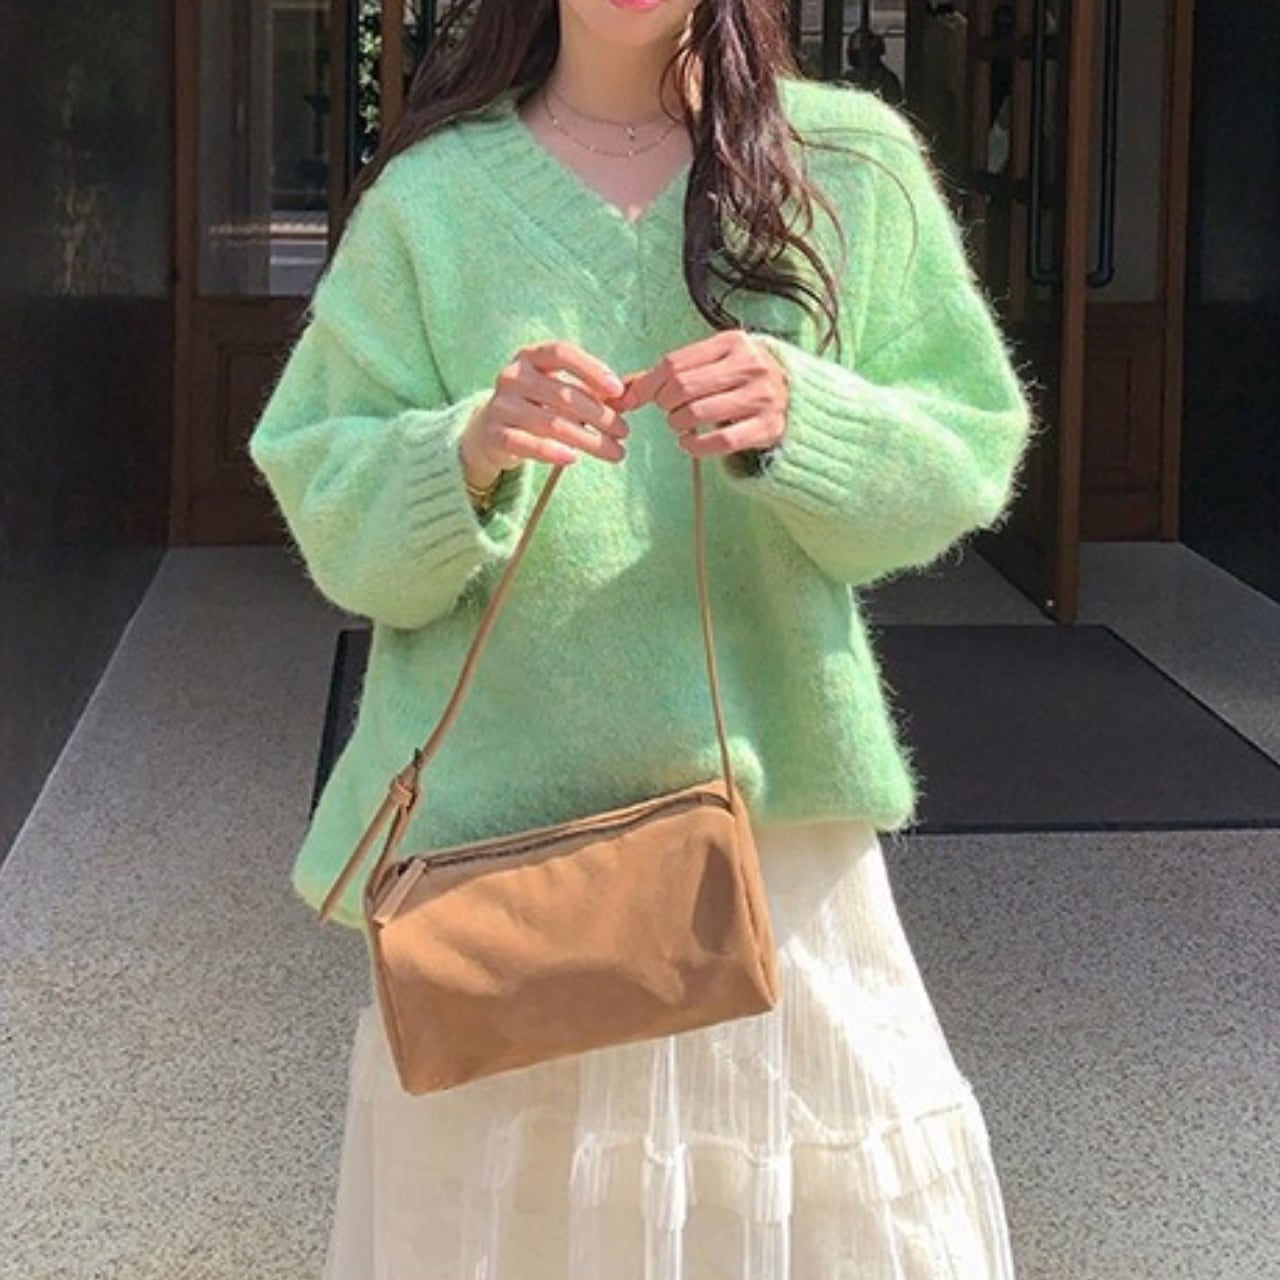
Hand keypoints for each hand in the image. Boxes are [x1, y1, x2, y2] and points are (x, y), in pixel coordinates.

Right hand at [459, 340, 632, 486]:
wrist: (489, 432)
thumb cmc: (535, 406)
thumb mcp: (555, 389)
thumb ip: (584, 390)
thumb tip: (623, 400)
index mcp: (530, 356)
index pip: (562, 353)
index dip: (592, 369)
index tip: (618, 391)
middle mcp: (512, 376)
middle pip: (563, 394)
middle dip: (600, 415)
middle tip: (624, 431)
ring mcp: (501, 405)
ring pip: (552, 423)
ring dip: (589, 439)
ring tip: (615, 452)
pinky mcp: (495, 435)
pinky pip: (528, 444)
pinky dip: (552, 452)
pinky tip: (574, 459)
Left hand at [609, 329, 788, 459]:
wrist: (798, 399)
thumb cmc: (741, 379)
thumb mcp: (713, 364)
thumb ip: (670, 373)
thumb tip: (621, 389)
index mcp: (733, 342)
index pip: (674, 363)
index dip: (648, 385)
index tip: (633, 400)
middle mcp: (750, 366)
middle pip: (682, 388)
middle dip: (665, 404)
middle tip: (669, 411)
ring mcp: (762, 397)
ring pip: (697, 414)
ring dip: (678, 425)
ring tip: (681, 425)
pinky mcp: (768, 428)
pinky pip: (720, 442)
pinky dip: (695, 446)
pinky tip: (690, 443)